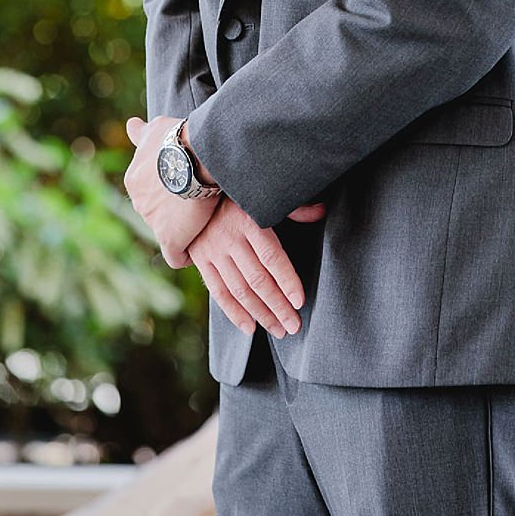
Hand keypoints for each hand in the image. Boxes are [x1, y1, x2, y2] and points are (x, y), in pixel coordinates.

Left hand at [123, 115, 217, 266]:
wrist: (196, 154)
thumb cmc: (178, 138)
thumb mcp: (156, 128)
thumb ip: (142, 132)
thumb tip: (131, 125)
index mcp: (134, 180)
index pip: (149, 191)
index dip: (168, 190)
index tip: (185, 188)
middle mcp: (138, 202)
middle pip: (156, 211)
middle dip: (172, 209)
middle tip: (196, 203)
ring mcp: (152, 222)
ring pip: (167, 230)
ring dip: (182, 228)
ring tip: (204, 222)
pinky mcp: (170, 239)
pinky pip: (174, 256)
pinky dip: (184, 254)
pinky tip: (195, 248)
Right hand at [184, 191, 326, 337]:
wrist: (193, 185)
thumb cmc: (237, 193)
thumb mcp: (263, 195)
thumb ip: (292, 208)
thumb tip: (321, 211)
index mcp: (249, 220)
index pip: (272, 257)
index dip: (287, 280)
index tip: (299, 301)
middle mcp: (229, 237)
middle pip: (257, 279)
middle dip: (278, 306)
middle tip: (294, 326)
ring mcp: (212, 250)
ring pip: (239, 289)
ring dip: (260, 314)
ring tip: (279, 330)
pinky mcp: (200, 259)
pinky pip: (218, 291)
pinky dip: (234, 312)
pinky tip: (250, 327)